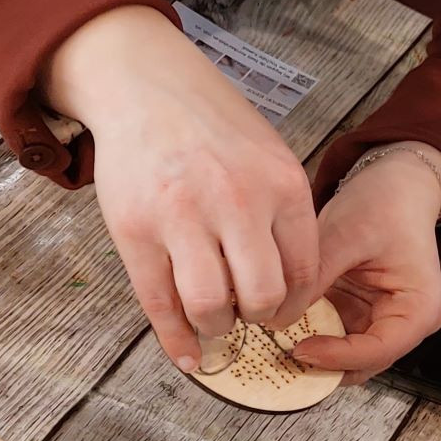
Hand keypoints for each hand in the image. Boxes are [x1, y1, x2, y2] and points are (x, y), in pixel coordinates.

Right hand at [43, 6, 320, 370]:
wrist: (144, 85)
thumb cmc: (211, 124)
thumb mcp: (269, 155)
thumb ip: (283, 212)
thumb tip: (294, 282)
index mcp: (281, 184)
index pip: (305, 270)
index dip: (297, 303)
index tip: (285, 311)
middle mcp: (236, 202)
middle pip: (262, 296)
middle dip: (261, 319)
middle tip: (251, 318)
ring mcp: (182, 217)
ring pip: (210, 305)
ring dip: (217, 328)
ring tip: (216, 324)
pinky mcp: (135, 229)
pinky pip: (159, 303)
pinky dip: (175, 339)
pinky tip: (186, 355)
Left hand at [293, 146, 440, 380]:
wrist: (395, 184)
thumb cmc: (386, 204)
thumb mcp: (346, 236)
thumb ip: (314, 278)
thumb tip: (277, 316)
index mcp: (418, 310)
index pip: (376, 351)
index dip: (335, 357)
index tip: (298, 349)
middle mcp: (403, 324)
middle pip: (360, 364)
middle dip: (321, 364)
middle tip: (277, 356)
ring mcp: (380, 322)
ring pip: (343, 358)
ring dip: (311, 354)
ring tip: (274, 346)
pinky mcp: (359, 314)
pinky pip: (332, 337)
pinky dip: (308, 336)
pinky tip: (281, 329)